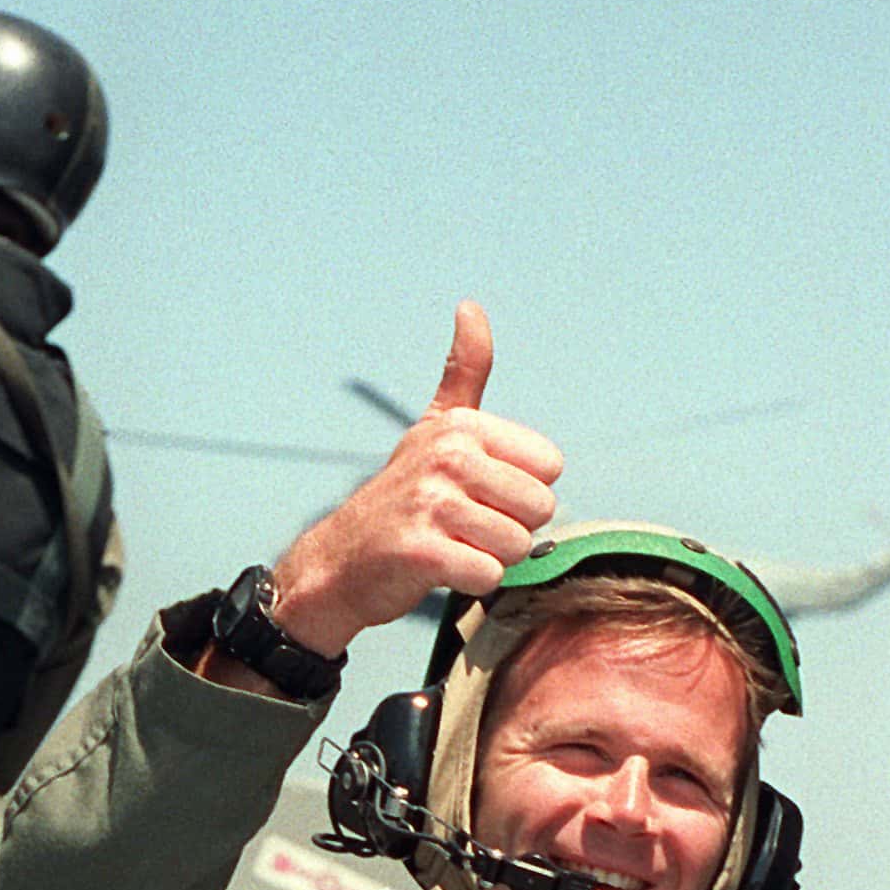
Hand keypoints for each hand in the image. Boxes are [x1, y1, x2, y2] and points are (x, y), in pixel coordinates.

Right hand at [266, 301, 561, 658]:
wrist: (339, 562)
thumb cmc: (401, 497)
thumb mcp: (433, 428)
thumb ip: (464, 372)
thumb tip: (470, 306)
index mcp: (461, 427)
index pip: (549, 468)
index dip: (522, 492)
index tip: (479, 495)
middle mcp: (446, 457)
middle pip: (540, 509)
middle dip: (511, 530)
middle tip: (466, 528)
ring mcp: (430, 503)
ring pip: (516, 545)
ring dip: (491, 558)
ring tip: (453, 547)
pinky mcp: (420, 552)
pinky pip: (487, 575)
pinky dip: (472, 583)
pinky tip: (441, 571)